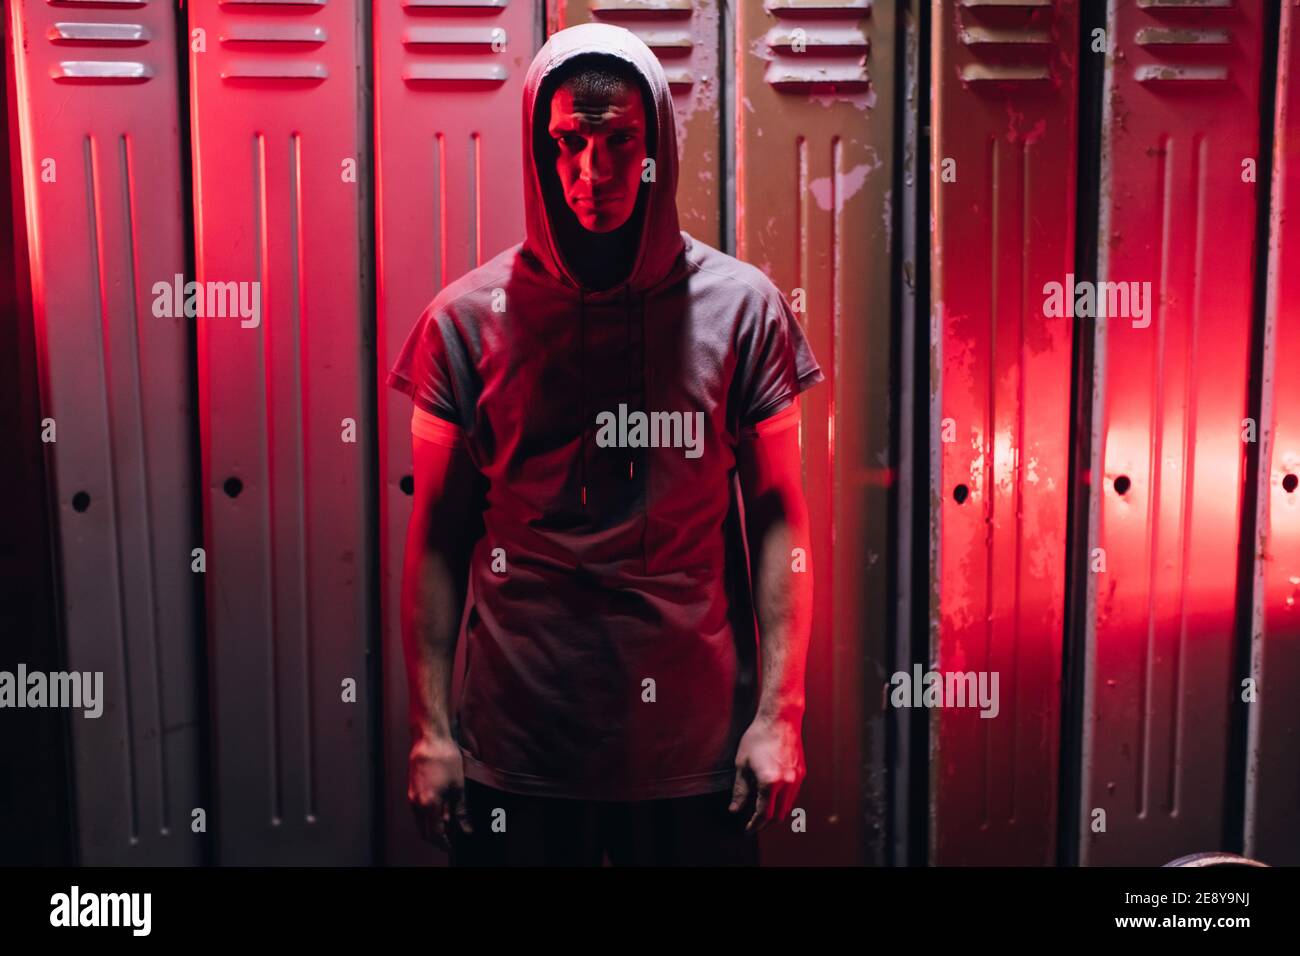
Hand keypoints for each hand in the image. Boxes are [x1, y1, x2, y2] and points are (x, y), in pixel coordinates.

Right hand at [408, 733, 472, 849]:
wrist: (429, 739)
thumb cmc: (445, 759)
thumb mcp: (458, 786)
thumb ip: (460, 810)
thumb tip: (465, 827)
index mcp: (429, 805)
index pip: (434, 834)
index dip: (444, 843)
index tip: (452, 846)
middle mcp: (416, 803)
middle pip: (424, 830)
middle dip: (437, 838)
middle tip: (450, 838)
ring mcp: (411, 796)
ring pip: (420, 820)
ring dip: (432, 825)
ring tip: (448, 822)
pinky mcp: (411, 788)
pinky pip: (418, 809)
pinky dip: (428, 814)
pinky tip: (440, 807)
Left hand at [729, 714, 805, 833]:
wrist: (780, 719)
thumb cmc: (757, 738)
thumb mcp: (742, 764)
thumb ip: (740, 790)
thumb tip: (735, 809)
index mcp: (770, 783)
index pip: (764, 814)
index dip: (754, 825)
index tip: (747, 829)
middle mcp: (787, 784)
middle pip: (779, 815)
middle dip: (765, 822)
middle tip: (753, 822)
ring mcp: (797, 779)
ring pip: (788, 807)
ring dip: (776, 812)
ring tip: (762, 809)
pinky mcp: (802, 773)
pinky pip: (793, 795)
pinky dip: (784, 801)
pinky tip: (773, 795)